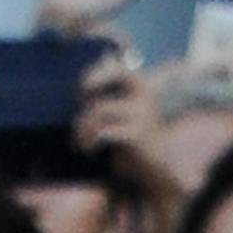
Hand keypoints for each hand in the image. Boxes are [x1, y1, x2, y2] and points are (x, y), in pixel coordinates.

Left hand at [73, 54, 186, 216]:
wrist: (153, 167)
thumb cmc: (130, 137)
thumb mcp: (120, 113)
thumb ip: (108, 93)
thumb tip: (93, 66)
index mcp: (141, 87)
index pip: (119, 66)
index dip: (96, 72)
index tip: (81, 90)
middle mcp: (145, 95)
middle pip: (118, 73)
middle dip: (93, 80)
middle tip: (79, 99)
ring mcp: (143, 113)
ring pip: (100, 109)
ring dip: (82, 126)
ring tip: (79, 141)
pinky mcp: (138, 134)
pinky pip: (104, 131)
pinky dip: (90, 141)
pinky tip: (89, 149)